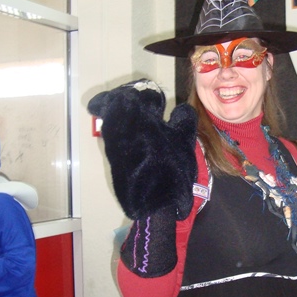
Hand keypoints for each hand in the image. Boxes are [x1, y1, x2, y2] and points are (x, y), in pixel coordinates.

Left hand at [88, 80, 196, 219]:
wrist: (154, 202)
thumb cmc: (171, 168)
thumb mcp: (184, 141)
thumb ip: (183, 120)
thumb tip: (181, 109)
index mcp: (138, 117)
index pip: (137, 94)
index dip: (148, 94)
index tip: (159, 100)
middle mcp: (119, 126)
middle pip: (117, 102)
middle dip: (130, 100)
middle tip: (146, 105)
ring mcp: (112, 143)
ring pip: (113, 118)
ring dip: (125, 115)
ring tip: (143, 121)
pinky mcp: (111, 158)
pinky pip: (113, 135)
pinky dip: (123, 131)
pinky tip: (138, 139)